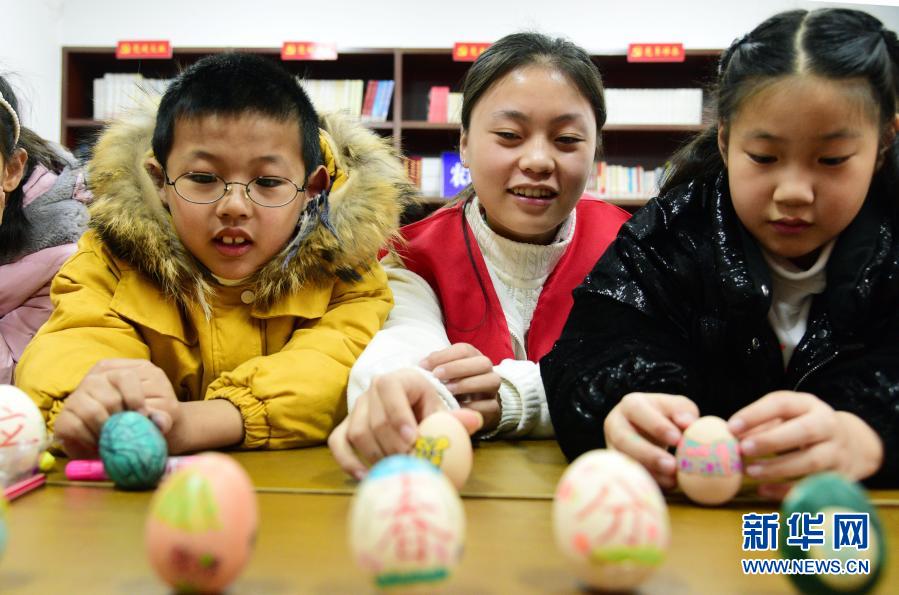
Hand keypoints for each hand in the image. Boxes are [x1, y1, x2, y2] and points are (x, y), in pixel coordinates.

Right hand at [53, 359, 179, 457]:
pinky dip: (90, 440)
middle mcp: (98, 377)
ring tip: (115, 441)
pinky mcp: (64, 415)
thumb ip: (162, 416)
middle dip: (121, 421)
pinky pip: (74, 427)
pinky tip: (100, 444)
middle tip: (127, 433)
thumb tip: (161, 422)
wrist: (130, 439)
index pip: (126, 376)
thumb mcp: (161, 416)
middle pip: (109, 398)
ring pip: (91, 412)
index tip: (143, 418)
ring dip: (106, 432)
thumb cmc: (149, 421)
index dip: (135, 400)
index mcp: (123, 370)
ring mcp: (79, 394)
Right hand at [328, 368, 482, 479]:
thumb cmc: (428, 407)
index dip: (398, 416)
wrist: (411, 405)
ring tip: (395, 469)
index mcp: (397, 379)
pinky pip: (338, 443)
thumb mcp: (443, 408)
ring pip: (356, 432)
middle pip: (373, 419)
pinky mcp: (346, 426)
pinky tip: (364, 476)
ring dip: (375, 455)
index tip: (412, 440)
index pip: (390, 390)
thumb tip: (473, 420)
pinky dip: (348, 461)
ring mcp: (356, 409)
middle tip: (409, 463)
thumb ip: (457, 417)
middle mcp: (371, 391)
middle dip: (391, 445)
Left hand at [420, 343, 501, 429]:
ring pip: (491, 381)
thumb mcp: (443, 372)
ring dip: (467, 385)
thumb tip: (421, 366)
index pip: (464, 349)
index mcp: (473, 356)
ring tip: (448, 391)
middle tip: (437, 375)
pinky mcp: (495, 407)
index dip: (444, 356)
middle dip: (458, 367)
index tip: (424, 366)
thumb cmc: (452, 385)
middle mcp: (486, 370)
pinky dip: (473, 407)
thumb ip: (434, 366)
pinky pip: (490, 406)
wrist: (472, 406)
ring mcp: (493, 389)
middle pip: (482, 362)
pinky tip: (457, 407)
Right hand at [603, 392, 698, 488]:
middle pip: (623, 439)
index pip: (638, 411)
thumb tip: (687, 423)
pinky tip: (667, 485)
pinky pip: (628, 476)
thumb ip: (684, 411)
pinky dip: (648, 482)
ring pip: (623, 461)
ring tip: (673, 480)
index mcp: (630, 405)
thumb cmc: (666, 417)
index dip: (656, 425)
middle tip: (672, 466)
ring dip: (649, 472)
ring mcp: (612, 447)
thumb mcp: (677, 408)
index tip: (677, 439)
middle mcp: (615, 425)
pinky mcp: (616, 466)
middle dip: (647, 454)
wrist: (647, 431)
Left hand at [728, 391, 883, 499]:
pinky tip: (764, 490)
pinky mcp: (841, 477)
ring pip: (811, 461)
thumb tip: (729, 436)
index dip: (755, 414)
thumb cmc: (804, 427)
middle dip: (771, 440)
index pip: (782, 403)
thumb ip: (760, 424)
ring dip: (778, 468)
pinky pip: (814, 485)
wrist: (853, 444)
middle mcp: (828, 425)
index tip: (731, 427)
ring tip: (751, 471)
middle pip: (804, 431)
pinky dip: (788, 490)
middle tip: (744, 449)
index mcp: (809, 405)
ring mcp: (838, 452)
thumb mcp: (786, 417)